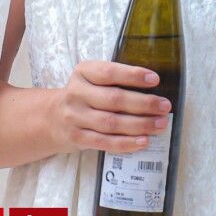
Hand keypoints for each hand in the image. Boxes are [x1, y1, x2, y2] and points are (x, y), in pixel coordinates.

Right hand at [47, 60, 169, 155]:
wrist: (50, 118)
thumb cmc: (84, 94)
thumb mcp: (92, 78)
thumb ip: (115, 79)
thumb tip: (154, 86)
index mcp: (83, 72)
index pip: (109, 73)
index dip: (133, 75)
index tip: (155, 79)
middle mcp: (76, 94)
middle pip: (114, 99)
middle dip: (143, 104)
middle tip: (165, 106)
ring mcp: (75, 117)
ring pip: (111, 123)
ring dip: (139, 125)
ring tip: (160, 124)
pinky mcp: (76, 138)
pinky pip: (104, 142)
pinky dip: (126, 143)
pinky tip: (143, 141)